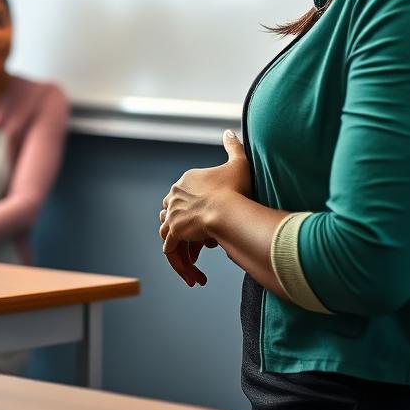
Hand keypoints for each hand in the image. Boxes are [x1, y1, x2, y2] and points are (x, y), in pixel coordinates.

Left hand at [159, 129, 251, 286]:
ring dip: (184, 256)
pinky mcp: (173, 232)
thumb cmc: (236, 188)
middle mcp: (175, 196)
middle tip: (204, 251)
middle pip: (174, 217)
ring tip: (198, 274)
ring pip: (171, 237)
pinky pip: (172, 253)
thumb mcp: (238, 163)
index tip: (211, 229)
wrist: (229, 209)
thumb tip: (228, 131)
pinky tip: (197, 278)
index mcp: (186, 181)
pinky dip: (182, 267)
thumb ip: (233, 146)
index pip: (184, 198)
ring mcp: (172, 214)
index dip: (197, 215)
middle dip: (187, 235)